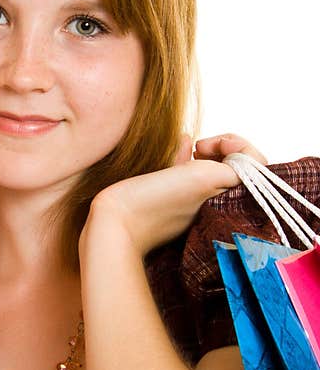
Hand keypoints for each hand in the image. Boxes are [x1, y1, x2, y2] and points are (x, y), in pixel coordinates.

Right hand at [82, 133, 265, 255]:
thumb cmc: (155, 203)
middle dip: (222, 148)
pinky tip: (183, 146)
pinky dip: (187, 159)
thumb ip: (234, 165)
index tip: (208, 146)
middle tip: (199, 147)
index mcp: (227, 203)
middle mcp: (214, 205)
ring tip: (191, 149)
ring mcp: (193, 204)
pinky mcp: (172, 202)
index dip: (236, 147)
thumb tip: (241, 156)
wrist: (114, 223)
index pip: (255, 166)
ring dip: (205, 153)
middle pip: (236, 167)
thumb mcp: (202, 177)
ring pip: (212, 169)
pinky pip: (189, 176)